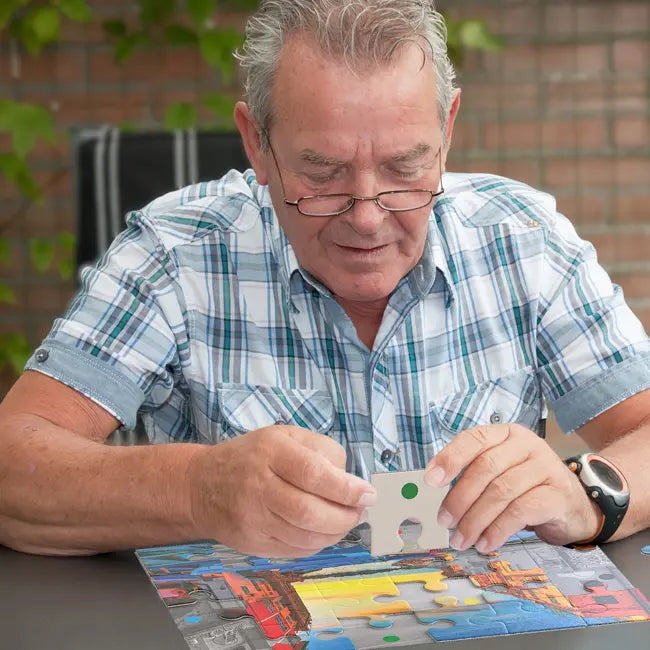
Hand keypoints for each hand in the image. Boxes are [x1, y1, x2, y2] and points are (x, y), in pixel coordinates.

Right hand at [187, 425, 375, 557]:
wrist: (201, 485)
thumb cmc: (252, 456)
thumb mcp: (285, 436)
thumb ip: (320, 449)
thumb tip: (351, 479)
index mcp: (270, 451)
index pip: (313, 473)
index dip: (345, 488)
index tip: (367, 494)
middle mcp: (258, 486)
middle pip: (309, 512)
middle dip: (345, 516)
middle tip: (360, 510)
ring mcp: (253, 519)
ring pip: (305, 537)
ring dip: (336, 533)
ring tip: (346, 520)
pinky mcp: (252, 544)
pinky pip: (295, 550)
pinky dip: (318, 544)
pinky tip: (324, 531)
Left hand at [424, 423, 601, 551]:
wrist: (575, 504)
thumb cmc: (527, 486)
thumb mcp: (501, 472)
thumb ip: (473, 475)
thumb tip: (436, 494)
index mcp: (506, 434)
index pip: (474, 439)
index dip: (450, 458)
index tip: (430, 480)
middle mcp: (527, 444)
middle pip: (485, 468)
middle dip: (460, 498)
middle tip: (445, 521)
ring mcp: (545, 467)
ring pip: (501, 492)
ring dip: (476, 520)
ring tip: (462, 539)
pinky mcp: (558, 494)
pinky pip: (521, 511)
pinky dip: (498, 530)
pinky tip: (486, 542)